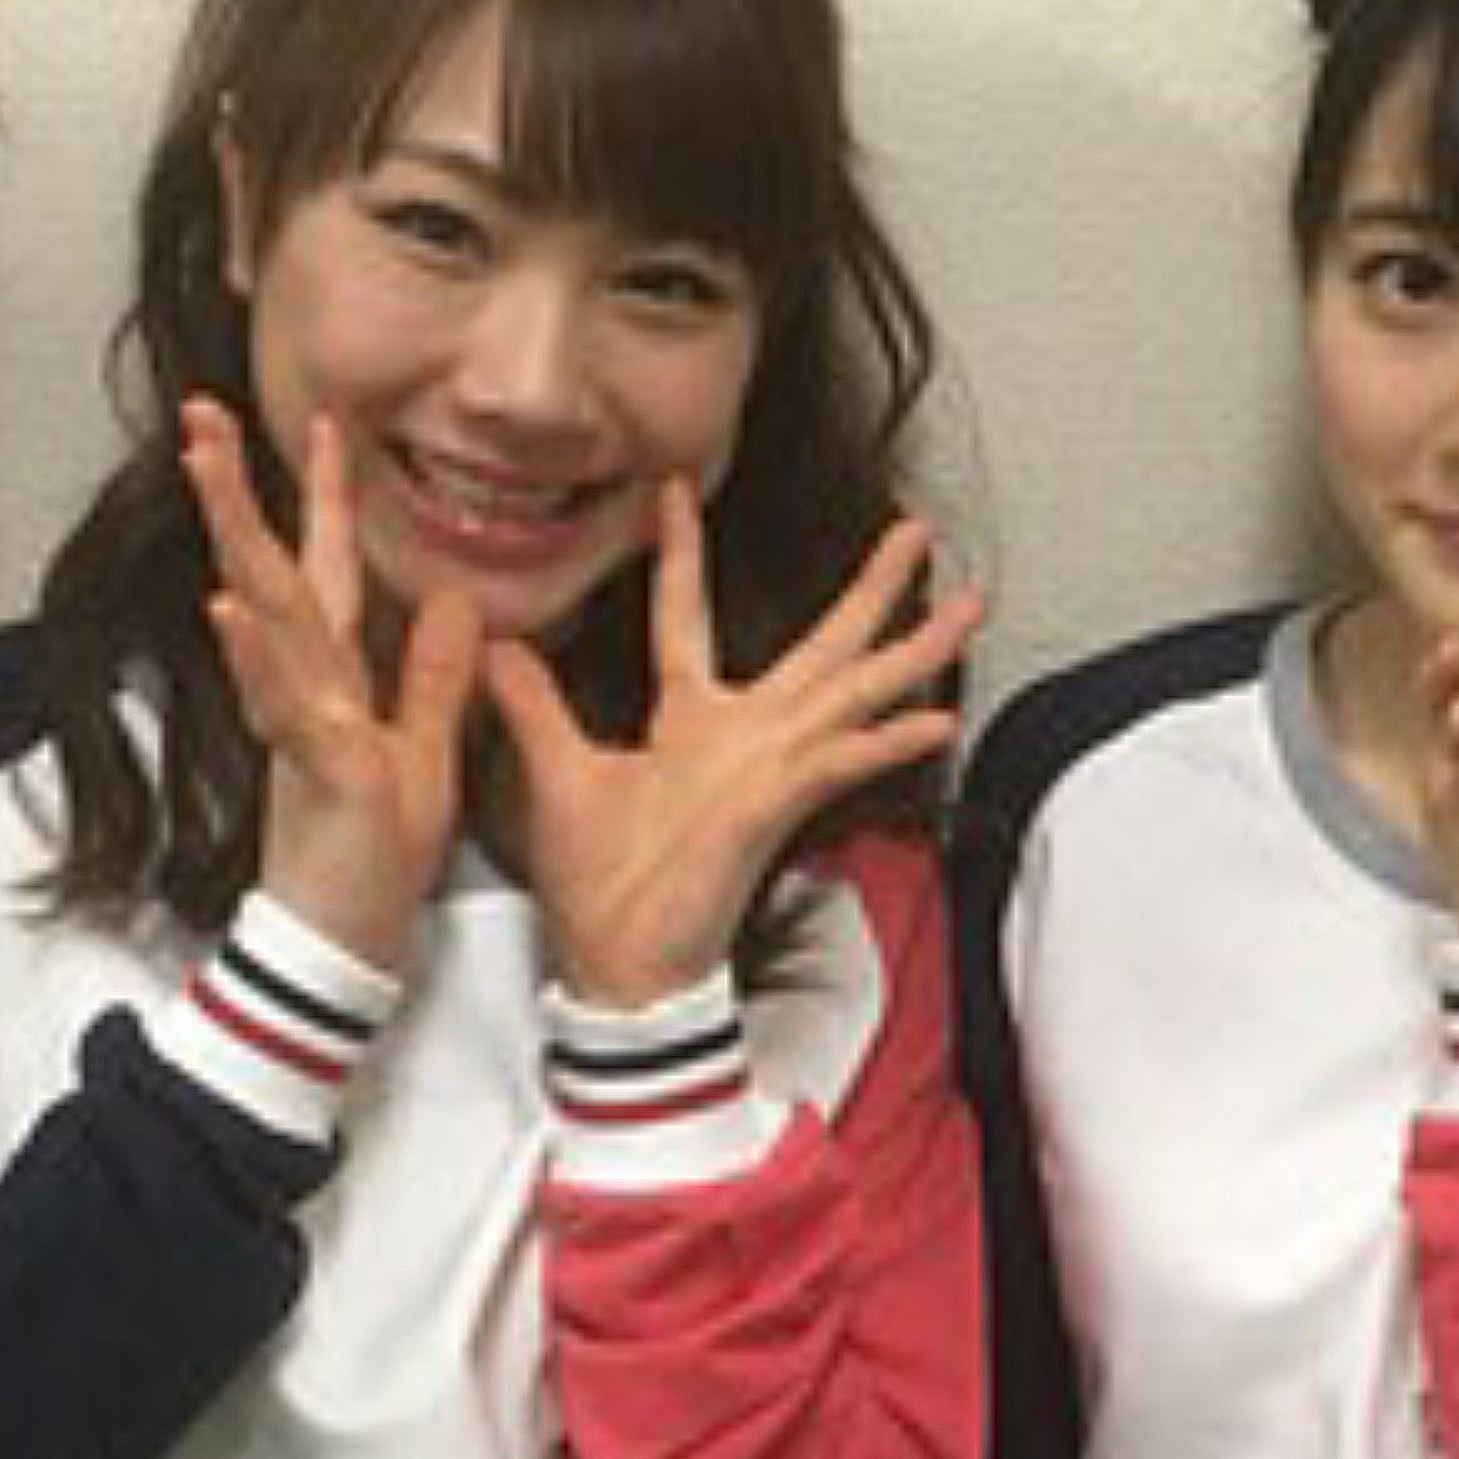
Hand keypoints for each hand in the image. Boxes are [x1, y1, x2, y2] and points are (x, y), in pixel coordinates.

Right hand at [183, 402, 480, 967]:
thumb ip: (434, 678)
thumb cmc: (374, 864)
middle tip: (204, 411)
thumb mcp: (424, 754)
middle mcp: (309, 691)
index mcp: (338, 684)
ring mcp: (303, 725)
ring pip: (267, 618)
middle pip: (274, 573)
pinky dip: (254, 657)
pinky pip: (282, 706)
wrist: (339, 953)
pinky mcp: (313, 770)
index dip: (325, 498)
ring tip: (209, 468)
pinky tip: (227, 608)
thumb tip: (453, 602)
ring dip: (237, 541)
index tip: (323, 425)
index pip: (328, 572)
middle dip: (238, 489)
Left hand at [484, 494, 977, 1007]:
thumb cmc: (602, 888)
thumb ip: (532, 708)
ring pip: (853, 692)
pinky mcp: (776, 808)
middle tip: (913, 529)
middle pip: (821, 646)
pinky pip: (840, 765)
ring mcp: (769, 771)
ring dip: (911, 650)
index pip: (685, 615)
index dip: (680, 551)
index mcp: (691, 724)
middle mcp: (743, 738)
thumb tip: (494, 646)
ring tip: (965, 605)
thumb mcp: (558, 777)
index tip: (673, 489)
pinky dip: (886, 742)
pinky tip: (935, 720)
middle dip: (871, 589)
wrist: (623, 969)